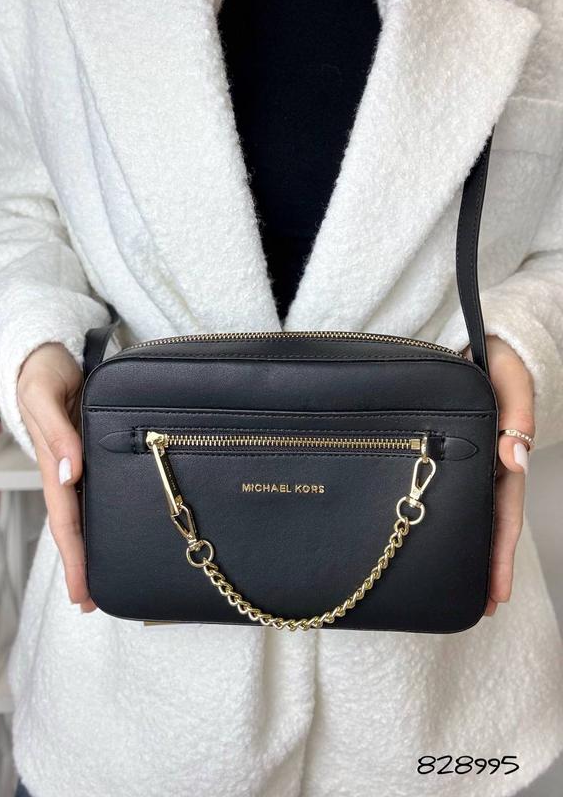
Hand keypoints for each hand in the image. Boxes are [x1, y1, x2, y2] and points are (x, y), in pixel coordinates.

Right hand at [17, 343, 96, 612]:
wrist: (49, 354)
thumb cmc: (42, 373)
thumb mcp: (45, 396)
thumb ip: (57, 432)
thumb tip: (70, 472)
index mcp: (53, 464)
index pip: (64, 521)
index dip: (74, 558)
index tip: (81, 594)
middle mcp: (67, 470)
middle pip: (76, 527)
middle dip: (83, 565)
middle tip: (95, 602)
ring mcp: (80, 463)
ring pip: (87, 513)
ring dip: (94, 545)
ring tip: (108, 577)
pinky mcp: (93, 451)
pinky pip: (99, 490)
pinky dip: (105, 515)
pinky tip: (116, 527)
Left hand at [462, 335, 534, 616]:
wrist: (477, 341)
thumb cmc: (499, 359)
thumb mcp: (513, 382)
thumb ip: (516, 416)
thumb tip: (514, 459)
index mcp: (503, 456)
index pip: (503, 515)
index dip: (499, 554)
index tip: (496, 594)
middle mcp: (485, 465)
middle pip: (484, 523)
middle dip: (482, 566)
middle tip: (475, 606)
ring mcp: (466, 461)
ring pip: (465, 511)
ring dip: (462, 547)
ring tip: (451, 585)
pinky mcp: (444, 451)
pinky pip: (444, 488)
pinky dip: (441, 515)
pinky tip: (430, 535)